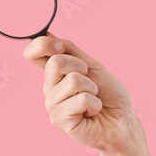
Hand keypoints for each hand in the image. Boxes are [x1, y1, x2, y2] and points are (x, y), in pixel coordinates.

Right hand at [23, 31, 142, 155]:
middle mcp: (49, 88)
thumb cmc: (109, 95)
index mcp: (54, 73)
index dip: (43, 45)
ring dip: (92, 88)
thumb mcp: (91, 65)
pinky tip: (92, 112)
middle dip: (82, 69)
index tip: (60, 48)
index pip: (33, 52)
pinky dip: (94, 104)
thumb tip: (47, 34)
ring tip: (94, 100)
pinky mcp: (58, 120)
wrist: (122, 120)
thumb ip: (69, 50)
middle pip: (55, 62)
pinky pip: (79, 100)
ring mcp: (52, 105)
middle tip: (91, 84)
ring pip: (72, 81)